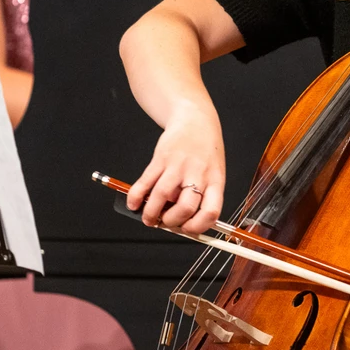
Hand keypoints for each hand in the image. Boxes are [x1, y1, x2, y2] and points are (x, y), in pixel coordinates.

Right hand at [126, 104, 224, 234]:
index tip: (187, 230)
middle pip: (185, 207)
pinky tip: (133, 203)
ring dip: (151, 213)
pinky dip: (136, 196)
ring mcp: (178, 165)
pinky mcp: (161, 157)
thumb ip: (201, 195)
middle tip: (164, 223)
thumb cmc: (206, 151)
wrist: (195, 119)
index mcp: (215, 181)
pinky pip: (146, 181)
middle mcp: (198, 173)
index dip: (198, 226)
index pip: (211, 211)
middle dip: (171, 222)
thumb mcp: (213, 172)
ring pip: (162, 196)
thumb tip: (180, 221)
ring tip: (148, 218)